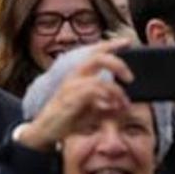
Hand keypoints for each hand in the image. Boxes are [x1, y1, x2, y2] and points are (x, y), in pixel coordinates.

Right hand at [16, 38, 133, 151]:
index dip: (112, 45)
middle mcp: (74, 76)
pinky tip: (111, 106)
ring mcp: (71, 87)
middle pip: (97, 58)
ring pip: (98, 79)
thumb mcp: (91, 111)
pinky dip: (105, 98)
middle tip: (130, 78)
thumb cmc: (66, 119)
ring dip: (115, 91)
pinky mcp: (69, 99)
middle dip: (118, 64)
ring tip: (123, 103)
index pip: (96, 53)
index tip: (128, 41)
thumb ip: (105, 105)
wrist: (44, 131)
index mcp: (80, 75)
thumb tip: (122, 104)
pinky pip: (91, 92)